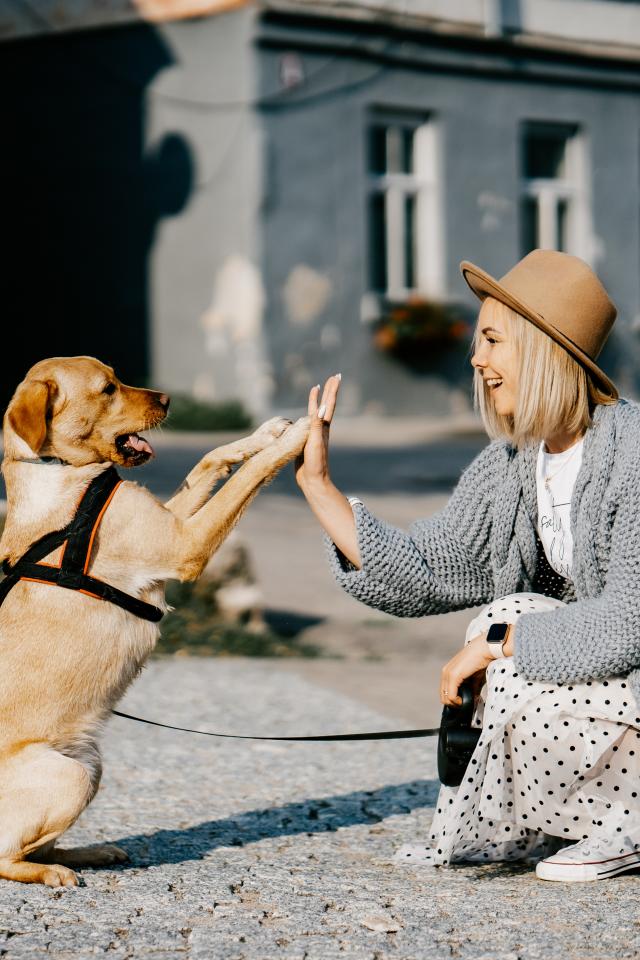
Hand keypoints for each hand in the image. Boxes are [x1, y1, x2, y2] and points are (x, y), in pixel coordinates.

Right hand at [294, 374, 340, 492]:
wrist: (313, 481)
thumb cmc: (315, 463)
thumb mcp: (315, 442)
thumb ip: (317, 425)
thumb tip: (323, 407)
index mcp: (323, 427)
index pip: (329, 404)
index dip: (332, 390)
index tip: (336, 376)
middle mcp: (320, 428)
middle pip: (326, 405)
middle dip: (329, 391)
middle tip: (334, 377)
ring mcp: (314, 434)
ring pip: (316, 412)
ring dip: (318, 400)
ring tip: (318, 389)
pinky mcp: (305, 441)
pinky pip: (305, 423)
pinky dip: (306, 414)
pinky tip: (303, 414)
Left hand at [440, 633, 492, 705]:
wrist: (485, 649)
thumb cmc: (481, 661)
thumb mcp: (475, 679)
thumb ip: (471, 689)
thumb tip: (472, 701)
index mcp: (448, 672)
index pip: (444, 692)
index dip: (453, 701)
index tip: (464, 703)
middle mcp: (445, 672)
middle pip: (443, 697)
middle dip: (454, 704)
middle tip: (465, 704)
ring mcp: (448, 674)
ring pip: (446, 698)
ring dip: (456, 704)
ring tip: (466, 702)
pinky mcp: (453, 676)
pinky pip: (451, 695)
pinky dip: (458, 701)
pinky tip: (465, 700)